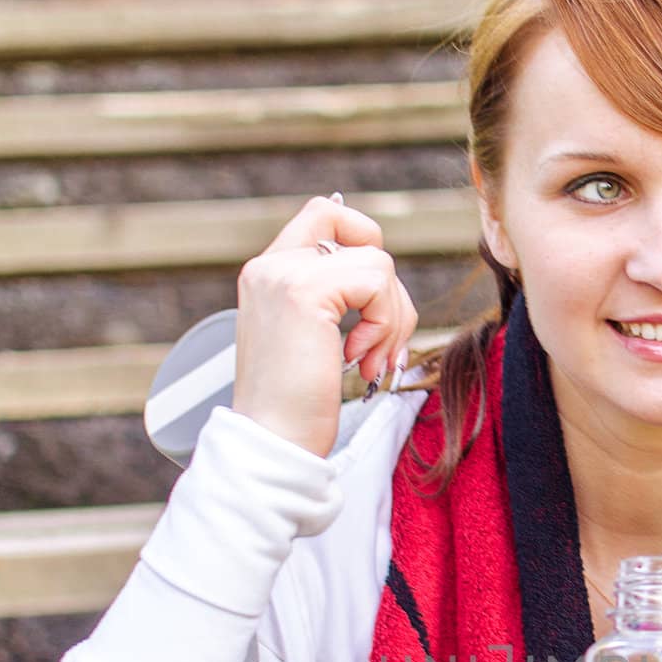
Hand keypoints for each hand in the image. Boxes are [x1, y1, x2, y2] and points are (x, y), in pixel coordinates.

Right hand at [231, 193, 417, 457]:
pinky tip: (360, 362)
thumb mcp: (312, 342)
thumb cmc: (296, 411)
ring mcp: (284, 274)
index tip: (371, 308)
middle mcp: (270, 265)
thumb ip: (334, 301)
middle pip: (360, 230)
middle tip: (381, 343)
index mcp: (269, 274)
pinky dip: (385, 325)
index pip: (326, 215)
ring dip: (393, 318)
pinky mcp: (304, 292)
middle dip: (389, 289)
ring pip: (378, 261)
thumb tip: (383, 278)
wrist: (270, 445)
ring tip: (370, 362)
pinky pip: (377, 283)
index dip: (365, 247)